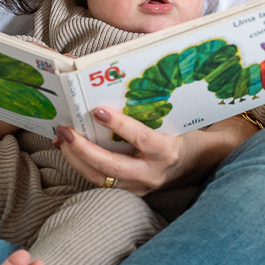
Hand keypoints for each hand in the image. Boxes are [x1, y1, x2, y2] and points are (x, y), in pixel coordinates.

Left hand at [53, 108, 256, 195]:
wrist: (204, 162)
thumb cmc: (188, 132)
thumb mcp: (176, 116)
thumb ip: (153, 101)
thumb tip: (119, 72)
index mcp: (168, 151)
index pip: (142, 139)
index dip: (120, 125)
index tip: (98, 110)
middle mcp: (153, 173)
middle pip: (112, 167)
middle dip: (83, 149)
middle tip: (65, 129)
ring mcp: (141, 186)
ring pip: (101, 179)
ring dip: (76, 158)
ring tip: (60, 138)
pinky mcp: (131, 191)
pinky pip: (102, 182)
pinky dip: (82, 165)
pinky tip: (68, 150)